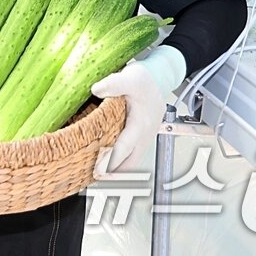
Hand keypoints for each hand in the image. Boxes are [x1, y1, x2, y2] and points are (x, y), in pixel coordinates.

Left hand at [91, 45, 185, 175]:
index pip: (125, 147)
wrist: (158, 78)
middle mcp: (145, 134)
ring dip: (119, 167)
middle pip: (131, 160)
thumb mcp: (130, 77)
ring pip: (133, 158)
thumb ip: (114, 83)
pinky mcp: (142, 134)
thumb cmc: (145, 80)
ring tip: (101, 174)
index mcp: (141, 124)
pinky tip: (109, 159)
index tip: (100, 171)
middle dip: (115, 172)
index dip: (111, 160)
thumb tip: (96, 89)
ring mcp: (145, 136)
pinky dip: (122, 159)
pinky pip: (133, 152)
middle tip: (97, 178)